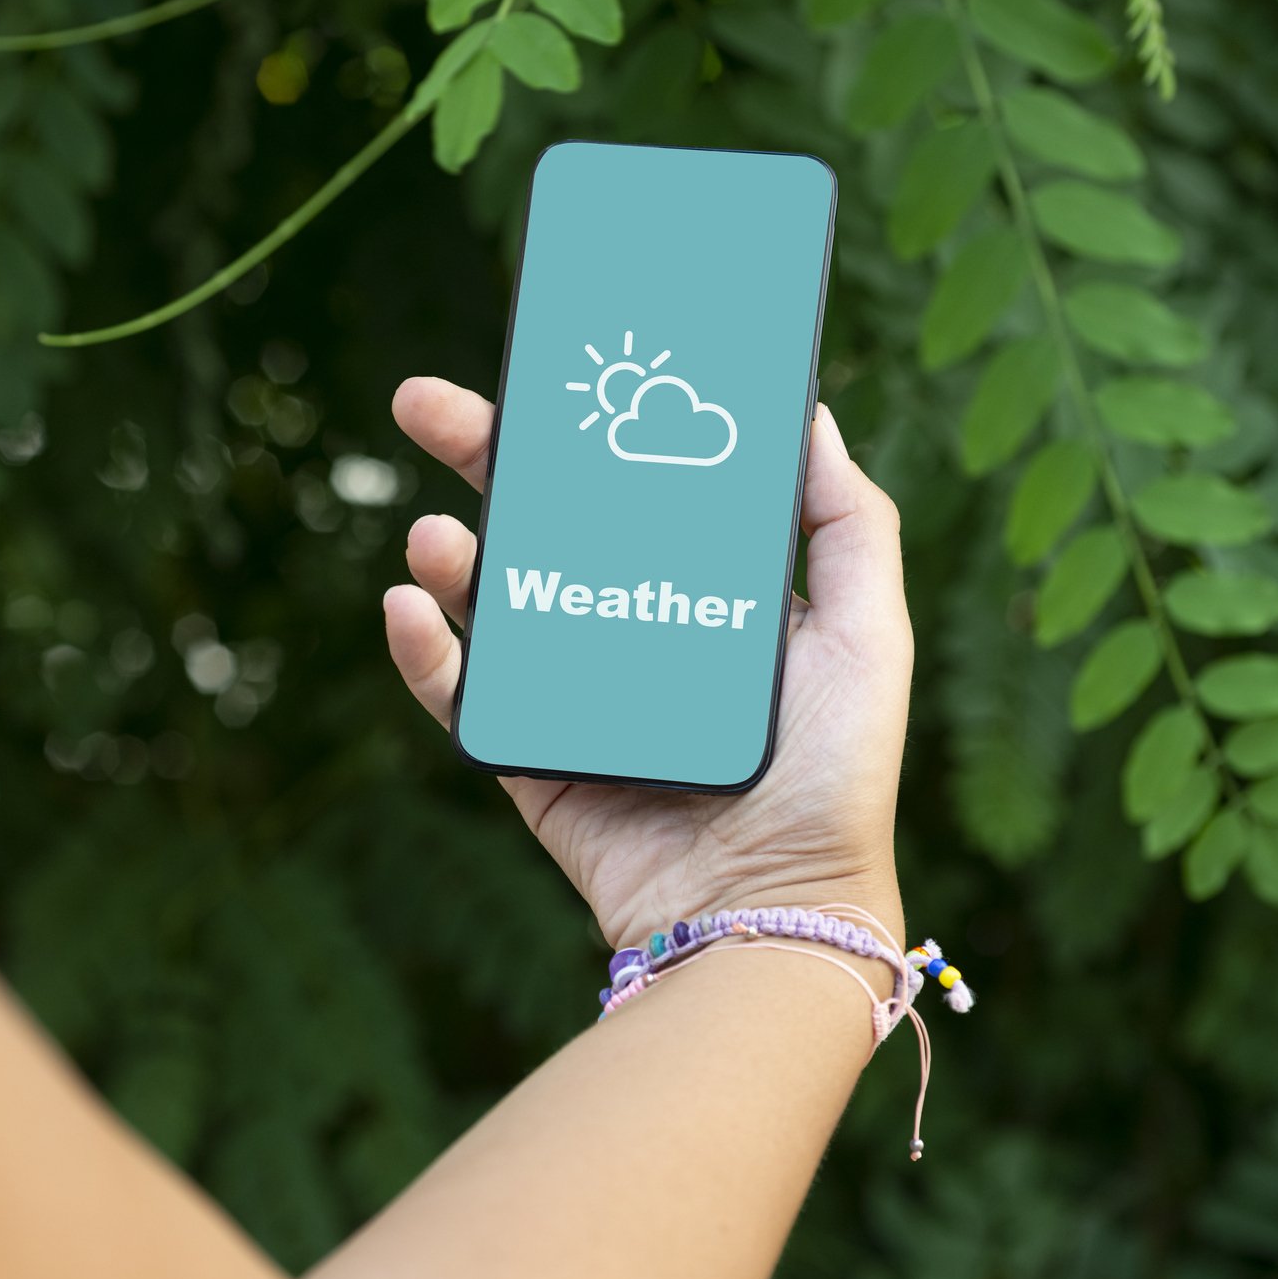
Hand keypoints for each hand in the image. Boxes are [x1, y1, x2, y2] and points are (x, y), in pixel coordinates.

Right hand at [382, 377, 914, 952]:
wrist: (774, 911)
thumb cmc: (835, 778)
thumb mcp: (867, 634)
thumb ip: (849, 523)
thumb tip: (806, 411)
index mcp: (702, 594)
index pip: (630, 490)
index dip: (583, 429)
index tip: (547, 367)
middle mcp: (631, 633)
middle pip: (542, 524)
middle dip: (481, 459)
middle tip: (424, 405)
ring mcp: (576, 698)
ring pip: (490, 603)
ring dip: (451, 554)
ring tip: (436, 533)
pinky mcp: (532, 762)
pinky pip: (464, 696)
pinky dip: (426, 652)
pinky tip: (411, 606)